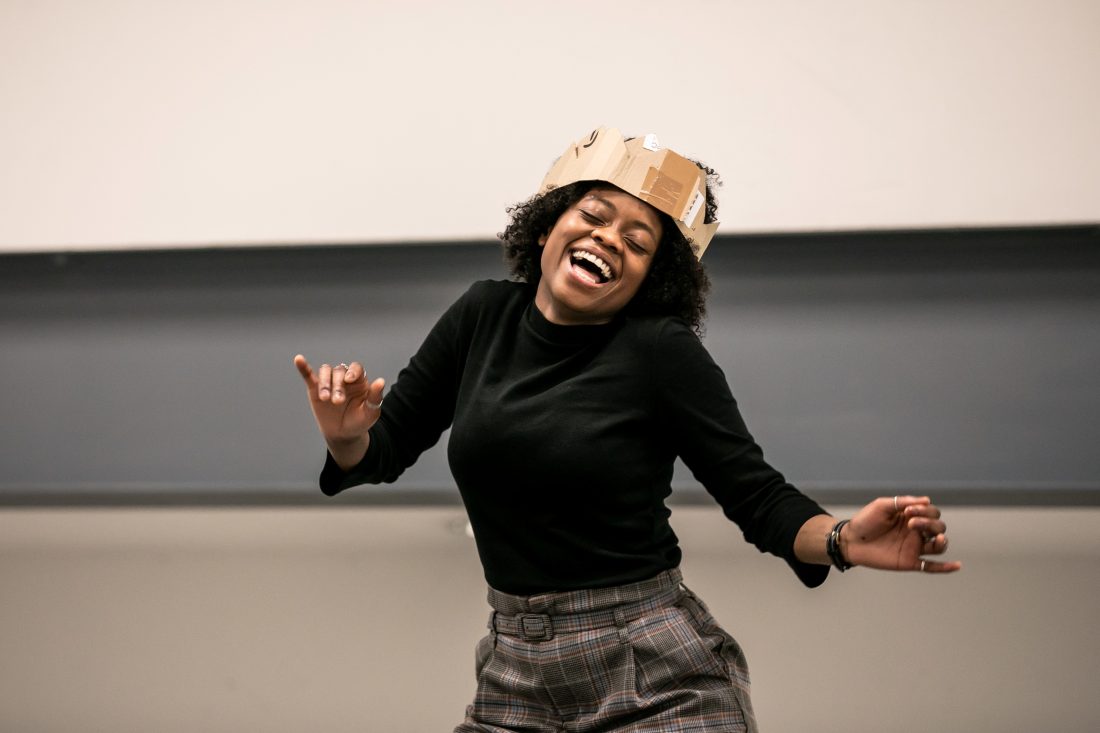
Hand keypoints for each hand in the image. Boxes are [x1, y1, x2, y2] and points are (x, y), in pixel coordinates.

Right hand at [293, 354, 385, 469]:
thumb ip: (375, 397)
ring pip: (325, 372)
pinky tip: (298, 359)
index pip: (356, 368)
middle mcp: (344, 378)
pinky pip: (309, 375)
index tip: (349, 380)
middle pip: (339, 372)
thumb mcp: (371, 412)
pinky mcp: (315, 389)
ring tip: (325, 398)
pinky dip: (303, 367)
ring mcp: (329, 382)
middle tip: (337, 402)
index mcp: (359, 381)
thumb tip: (381, 381)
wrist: (344, 435)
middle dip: (337, 386)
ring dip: (325, 383)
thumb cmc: (360, 422)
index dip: (352, 371)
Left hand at [841, 495, 961, 573]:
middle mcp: (916, 531)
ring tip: (937, 539)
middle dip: (930, 523)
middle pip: (938, 527)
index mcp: (911, 516)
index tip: (907, 511)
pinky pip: (931, 566)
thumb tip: (927, 500)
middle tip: (910, 523)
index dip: (925, 511)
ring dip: (941, 542)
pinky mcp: (909, 561)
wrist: (850, 540)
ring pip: (939, 546)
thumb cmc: (865, 521)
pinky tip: (957, 565)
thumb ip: (903, 502)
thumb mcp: (882, 506)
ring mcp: (914, 547)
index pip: (931, 511)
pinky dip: (945, 567)